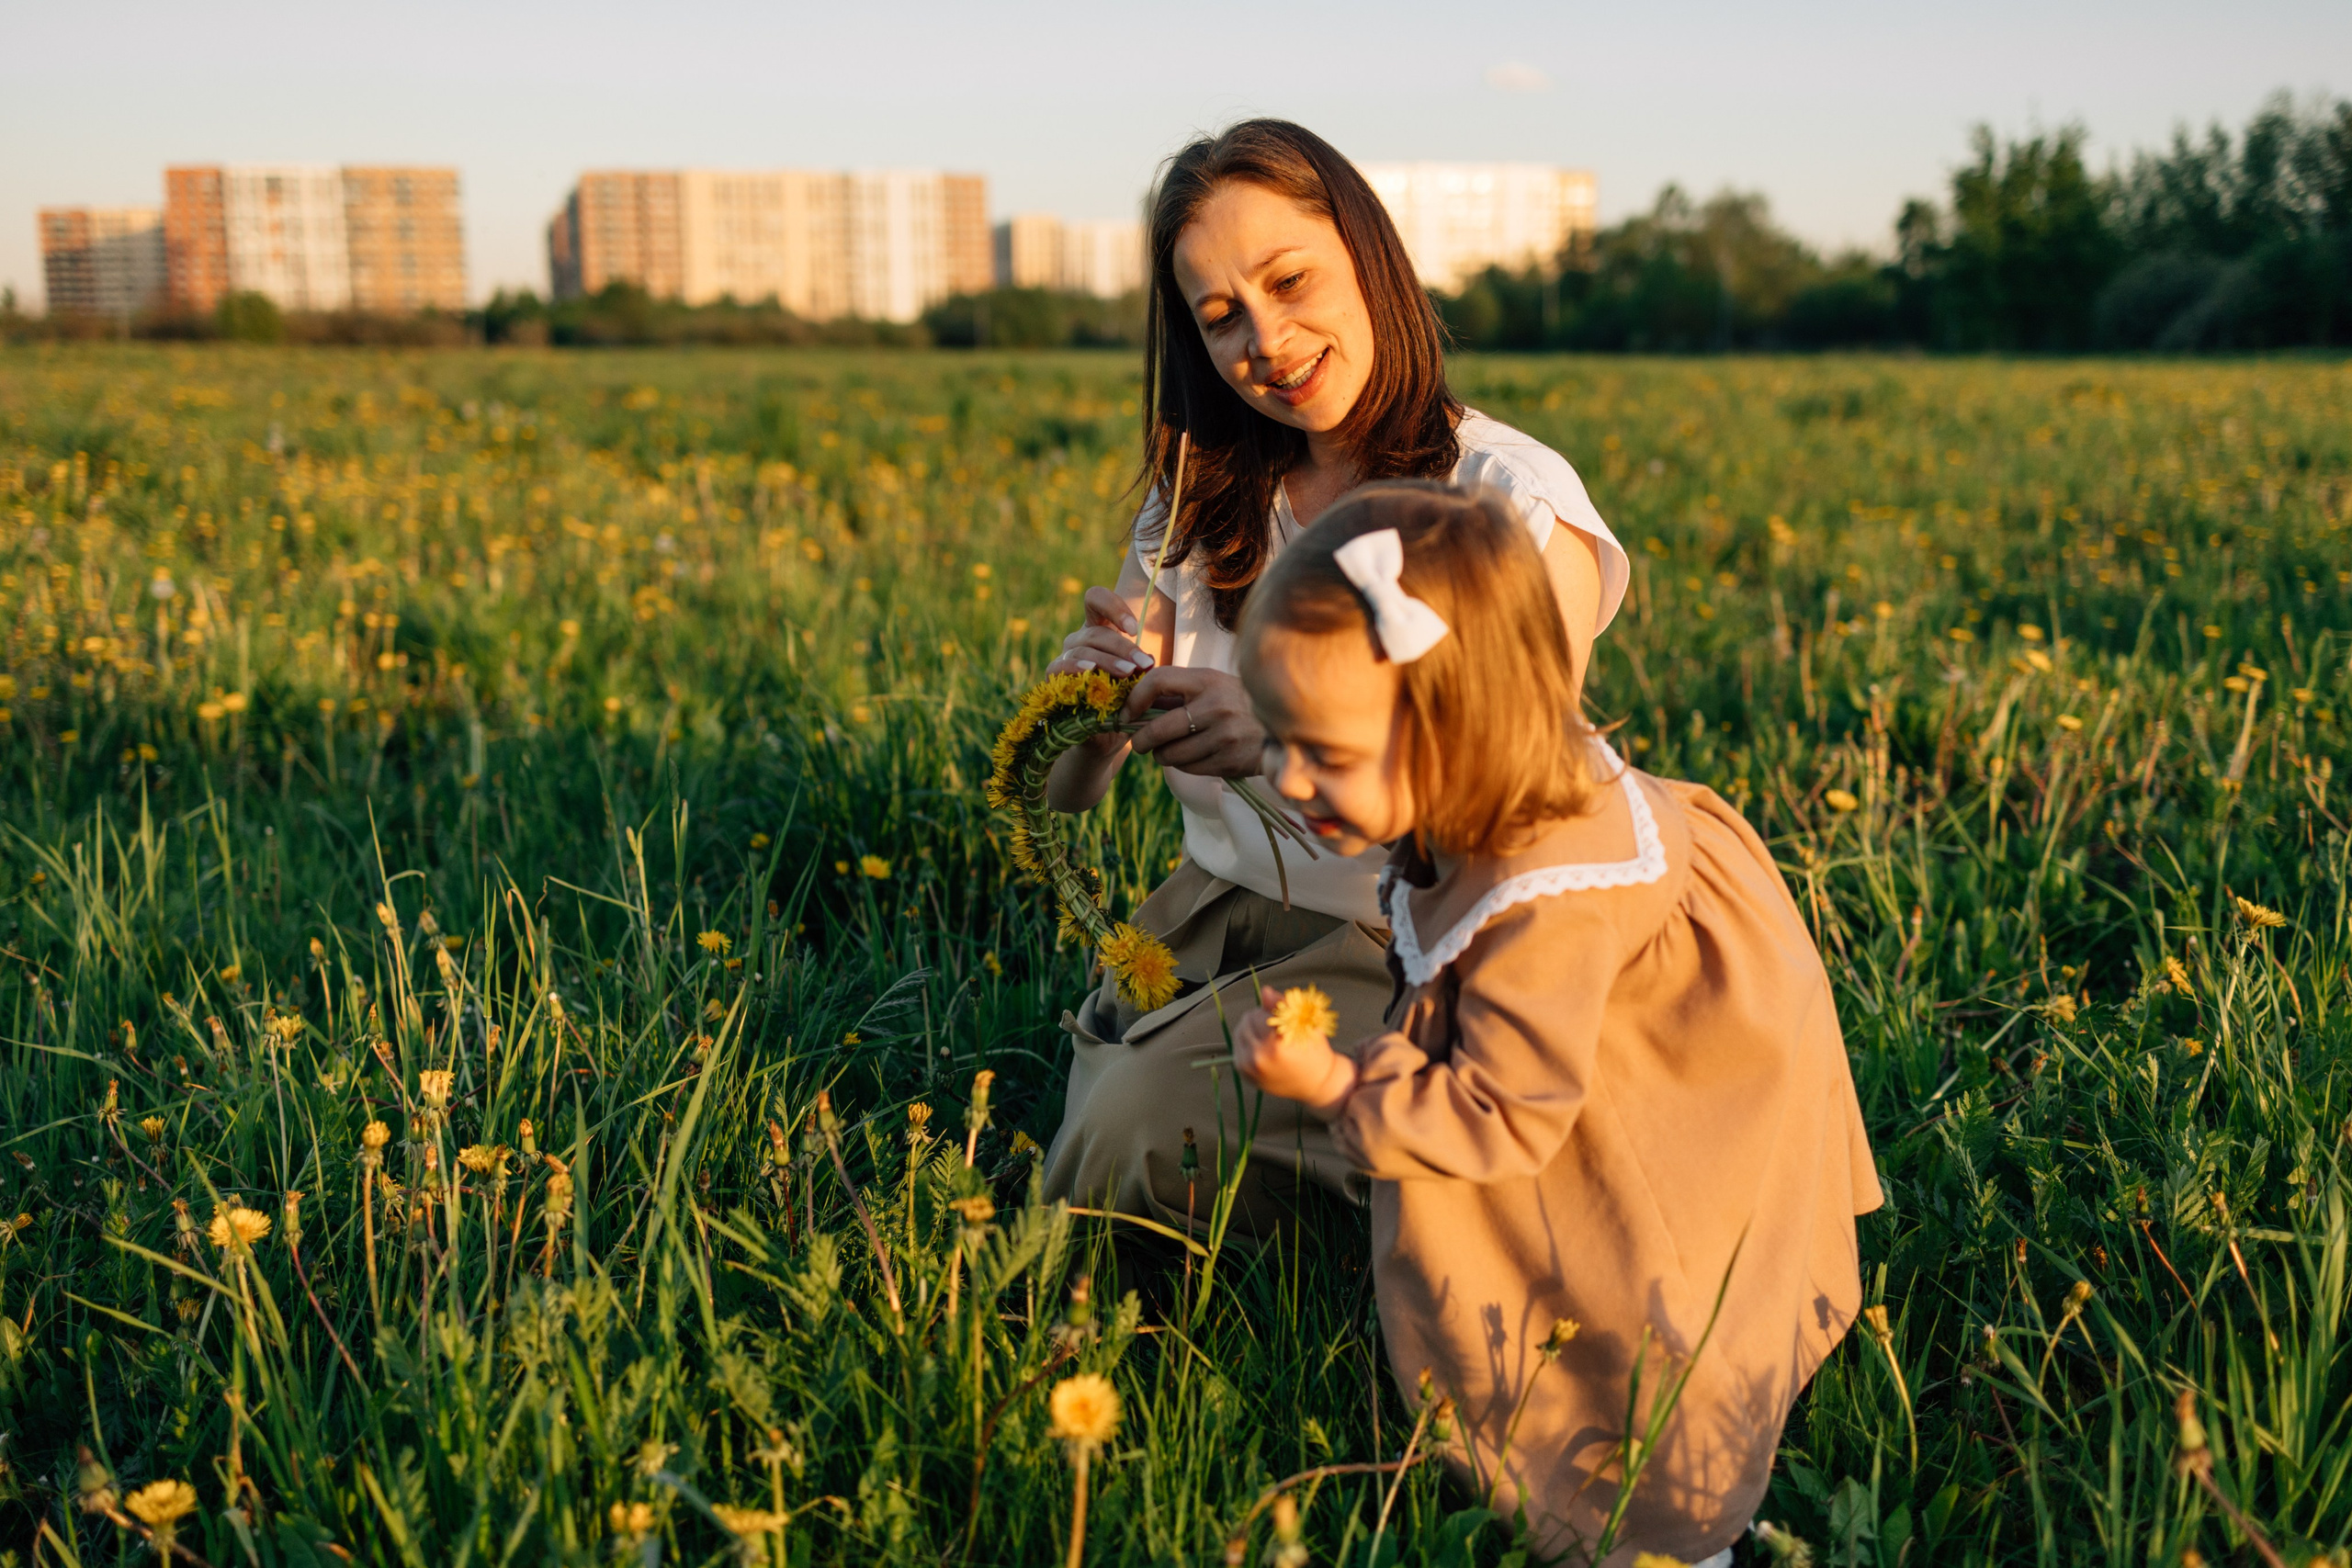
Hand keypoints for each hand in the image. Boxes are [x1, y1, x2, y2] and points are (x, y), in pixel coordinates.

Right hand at [1046, 587, 1155, 679]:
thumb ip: (1145, 662)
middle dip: (1122, 647)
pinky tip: (1090, 672)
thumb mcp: (1141, 671)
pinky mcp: (1054, 677)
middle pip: (1096, 633)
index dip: (1113, 607)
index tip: (1134, 629)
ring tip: (1128, 672)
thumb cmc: (1128, 689)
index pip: (1096, 598)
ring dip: (1107, 661)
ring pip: (1083, 651)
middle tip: (1144, 663)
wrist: (1106, 718)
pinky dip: (1074, 668)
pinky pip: (1058, 667)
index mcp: (1098, 626)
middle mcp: (1079, 638)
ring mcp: (1065, 655)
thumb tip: (1148, 661)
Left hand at [1123, 667, 1265, 778]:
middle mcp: (1215, 706)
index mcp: (1208, 680)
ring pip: (1170, 755)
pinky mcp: (1229, 762)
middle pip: (1157, 729)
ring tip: (1168, 751)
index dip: (1134, 698)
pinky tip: (1191, 757)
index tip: (1127, 713)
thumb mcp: (1214, 686)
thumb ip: (1179, 693)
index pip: (1158, 680)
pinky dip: (1182, 766)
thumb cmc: (1239, 703)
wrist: (1285, 727)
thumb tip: (1135, 704)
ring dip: (1162, 756)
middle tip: (1139, 744)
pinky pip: (1188, 769)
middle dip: (1140, 741)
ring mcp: (1223, 736)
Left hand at [1233, 986, 1357, 1115]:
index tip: (1285, 1020)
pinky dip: (1248, 1043)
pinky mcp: (1243, 1073)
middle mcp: (1260, 1057)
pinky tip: (1263, 1048)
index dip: (1274, 1013)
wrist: (1316, 1084)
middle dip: (1261, 1019)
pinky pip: (1237, 1046)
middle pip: (1247, 1019)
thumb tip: (1264, 991)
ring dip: (1252, 1029)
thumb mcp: (1305, 1025)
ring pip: (1239, 1031)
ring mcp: (1249, 1067)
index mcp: (1277, 1045)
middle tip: (1277, 1029)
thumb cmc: (1314, 1051)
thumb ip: (1283, 1006)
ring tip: (1270, 1038)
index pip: (1261, 1013)